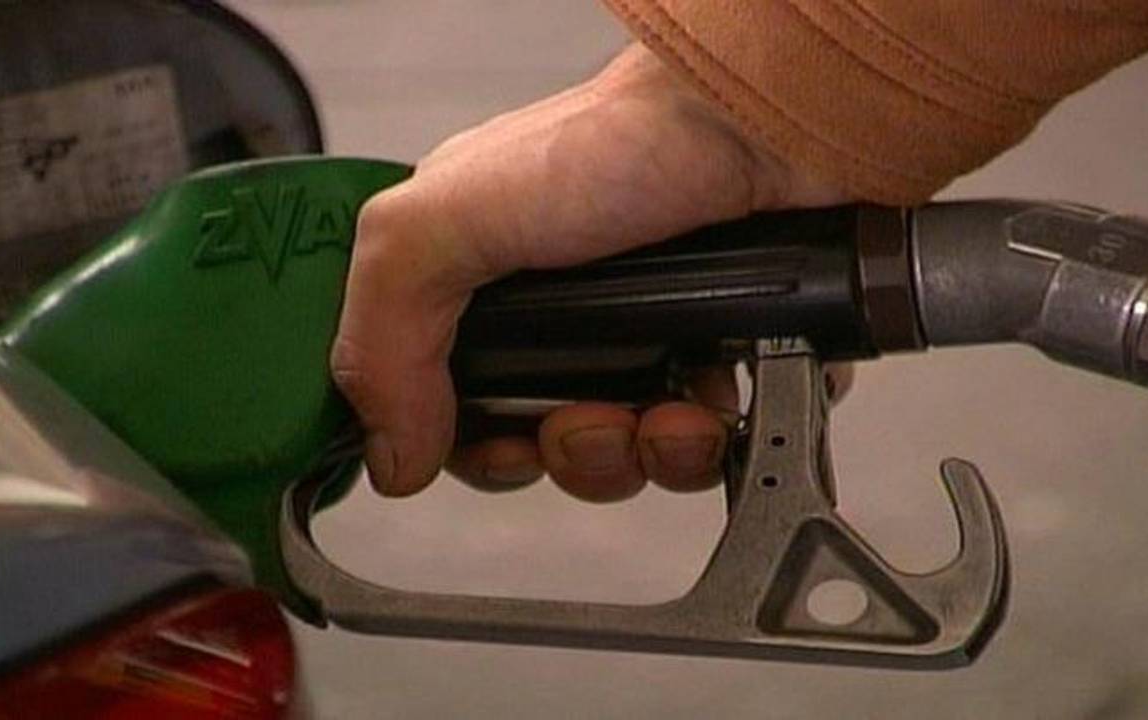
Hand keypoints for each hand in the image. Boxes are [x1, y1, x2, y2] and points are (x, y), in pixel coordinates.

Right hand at [331, 44, 849, 500]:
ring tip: (662, 410)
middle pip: (532, 444)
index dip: (463, 443)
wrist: (760, 128)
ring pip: (616, 459)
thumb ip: (386, 333)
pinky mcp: (708, 359)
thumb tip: (388, 456)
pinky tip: (709, 401)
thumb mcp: (451, 219)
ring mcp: (635, 340)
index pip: (442, 401)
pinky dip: (702, 441)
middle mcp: (555, 316)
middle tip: (587, 420)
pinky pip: (695, 449)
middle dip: (561, 453)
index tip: (491, 446)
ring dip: (634, 455)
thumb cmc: (619, 143)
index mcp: (477, 282)